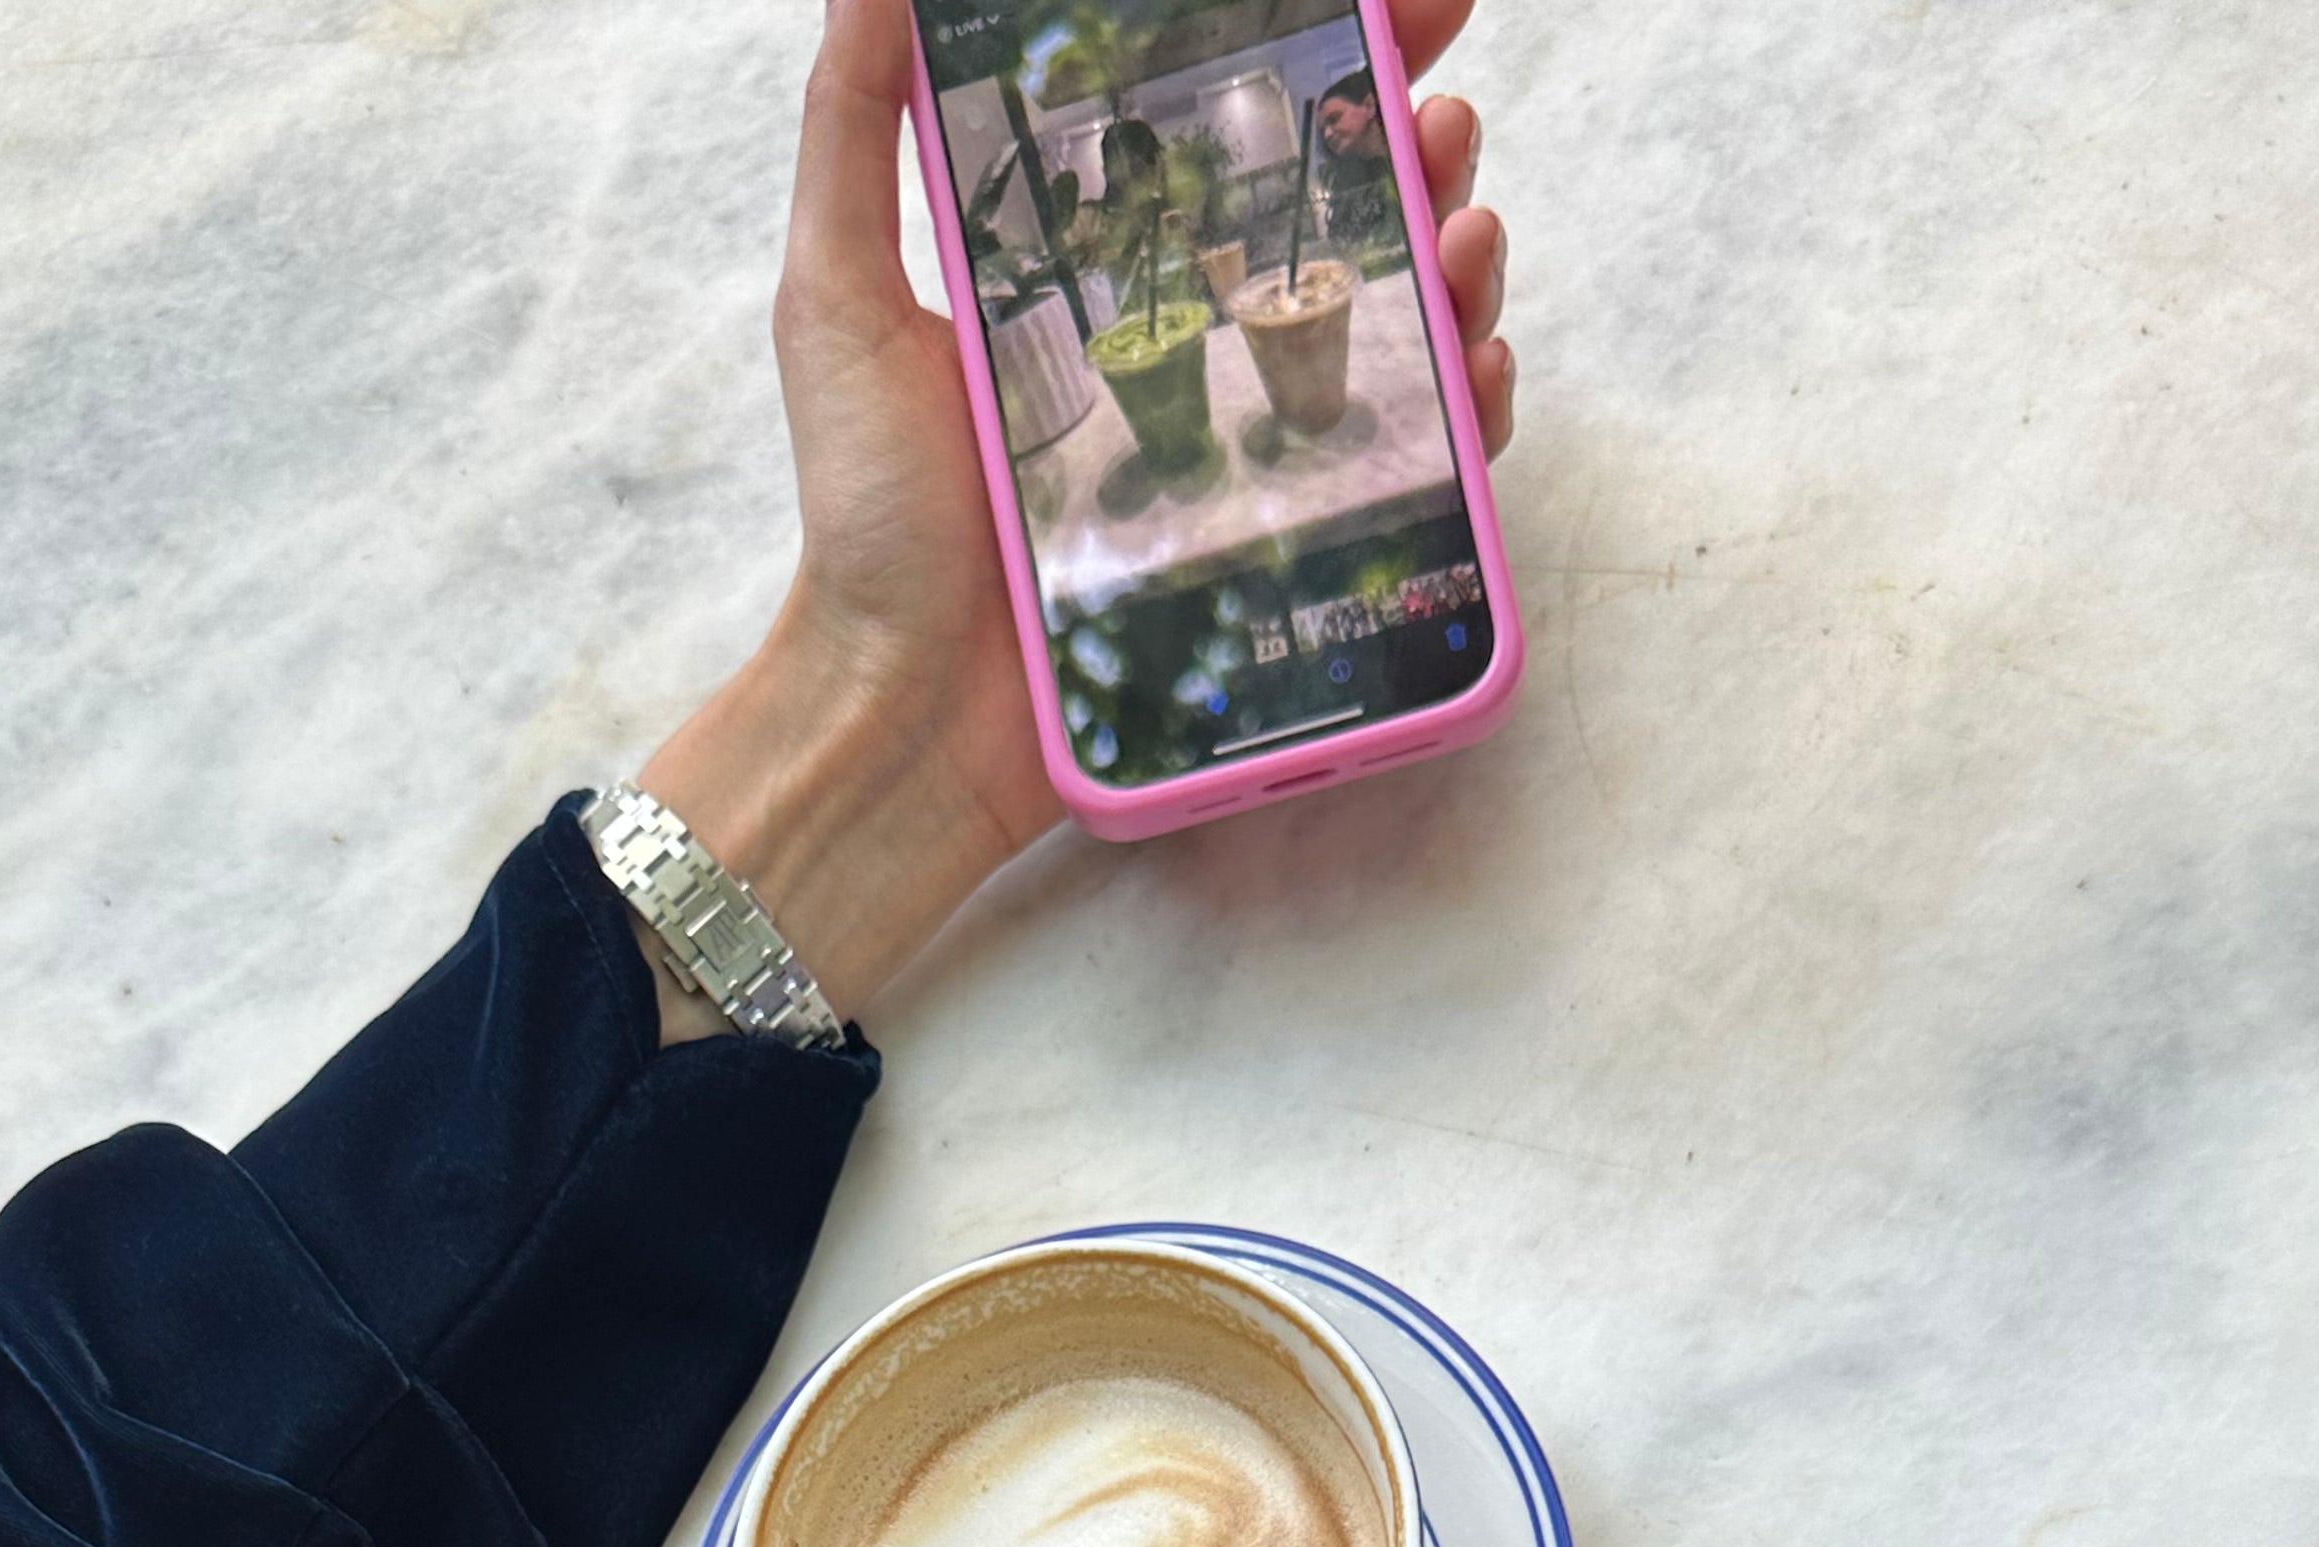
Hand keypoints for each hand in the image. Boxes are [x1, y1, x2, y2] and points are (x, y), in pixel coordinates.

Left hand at [643, 0, 1522, 1020]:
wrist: (907, 709)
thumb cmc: (869, 513)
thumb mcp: (839, 293)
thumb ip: (857, 124)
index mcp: (1104, 258)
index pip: (1227, 123)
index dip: (1322, 45)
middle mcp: (1189, 333)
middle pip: (1339, 204)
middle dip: (1415, 135)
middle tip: (1438, 106)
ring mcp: (1247, 435)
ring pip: (1395, 316)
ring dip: (1457, 249)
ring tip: (1462, 220)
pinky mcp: (1281, 536)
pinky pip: (1413, 462)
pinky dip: (1470, 403)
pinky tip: (1479, 364)